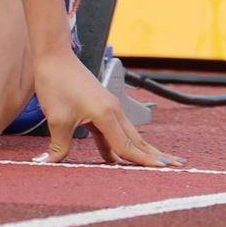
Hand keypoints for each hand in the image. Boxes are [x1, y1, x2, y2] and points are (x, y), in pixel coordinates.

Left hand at [33, 49, 182, 167]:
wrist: (54, 56)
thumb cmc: (57, 82)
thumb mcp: (57, 119)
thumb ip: (59, 146)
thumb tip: (50, 163)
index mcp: (106, 114)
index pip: (127, 146)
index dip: (143, 161)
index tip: (164, 170)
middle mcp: (113, 110)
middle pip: (136, 139)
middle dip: (153, 155)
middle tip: (175, 166)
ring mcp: (108, 106)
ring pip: (127, 134)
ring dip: (139, 149)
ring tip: (156, 162)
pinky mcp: (100, 104)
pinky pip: (114, 129)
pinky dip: (119, 143)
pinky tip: (116, 156)